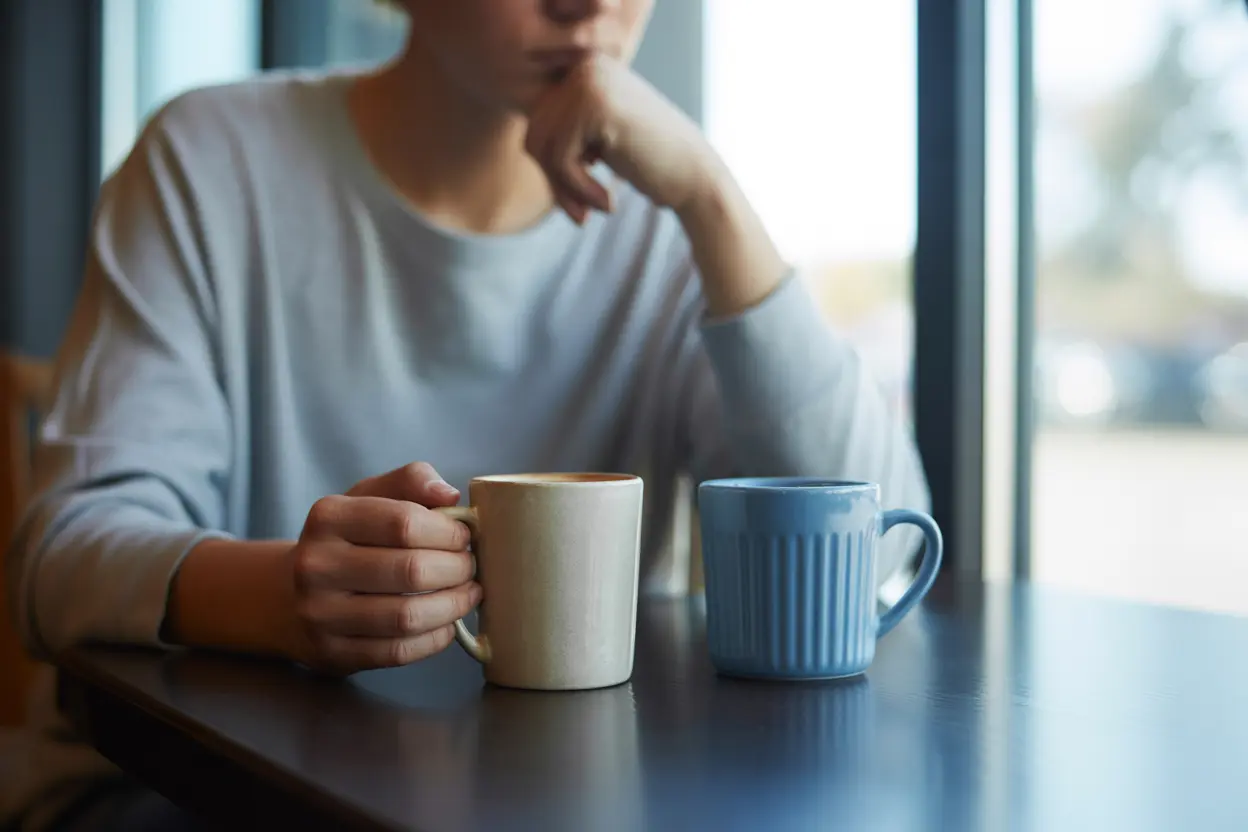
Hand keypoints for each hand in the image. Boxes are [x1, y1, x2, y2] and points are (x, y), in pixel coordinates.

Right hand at [284, 463, 479, 674]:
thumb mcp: (370, 497)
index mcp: (328, 517)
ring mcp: (320, 613)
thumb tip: (450, 494)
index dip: (448, 532)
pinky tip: (446, 624)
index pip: (404, 522)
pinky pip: (398, 652)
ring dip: (452, 606)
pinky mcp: (332, 652)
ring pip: (407, 616)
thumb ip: (411, 481)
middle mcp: (316, 565)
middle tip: (470, 567)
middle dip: (457, 569)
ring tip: (467, 594)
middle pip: (410, 570)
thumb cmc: (347, 541)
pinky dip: (434, 639)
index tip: (465, 537)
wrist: (290, 597)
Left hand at [524, 53, 718, 223]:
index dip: (550, 166)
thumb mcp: (596, 142)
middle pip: (534, 131)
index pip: (539, 120)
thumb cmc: (649, 165)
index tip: (574, 198)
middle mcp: (586, 65)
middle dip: (553, 179)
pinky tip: (609, 202)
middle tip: (579, 214)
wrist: (696, 177)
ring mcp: (590, 81)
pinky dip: (577, 189)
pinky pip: (559, 158)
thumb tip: (526, 143)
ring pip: (541, 146)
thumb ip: (561, 135)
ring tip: (591, 211)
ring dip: (563, 189)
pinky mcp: (596, 106)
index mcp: (586, 68)